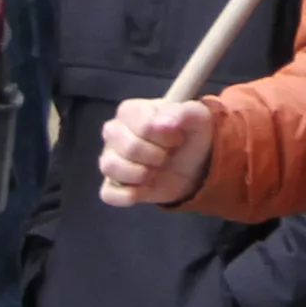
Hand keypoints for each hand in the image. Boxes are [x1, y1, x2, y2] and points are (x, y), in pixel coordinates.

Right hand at [101, 95, 215, 207]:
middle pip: (128, 147)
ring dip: (140, 174)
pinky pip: (108, 193)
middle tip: (167, 156)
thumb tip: (166, 124)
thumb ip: (182, 114)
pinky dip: (128, 195)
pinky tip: (146, 188)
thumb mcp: (196, 117)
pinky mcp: (112, 185)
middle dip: (156, 156)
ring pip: (110, 167)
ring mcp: (110, 158)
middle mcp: (114, 132)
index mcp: (130, 111)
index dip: (165, 136)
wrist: (193, 164)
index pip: (143, 125)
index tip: (178, 138)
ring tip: (155, 172)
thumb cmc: (188, 134)